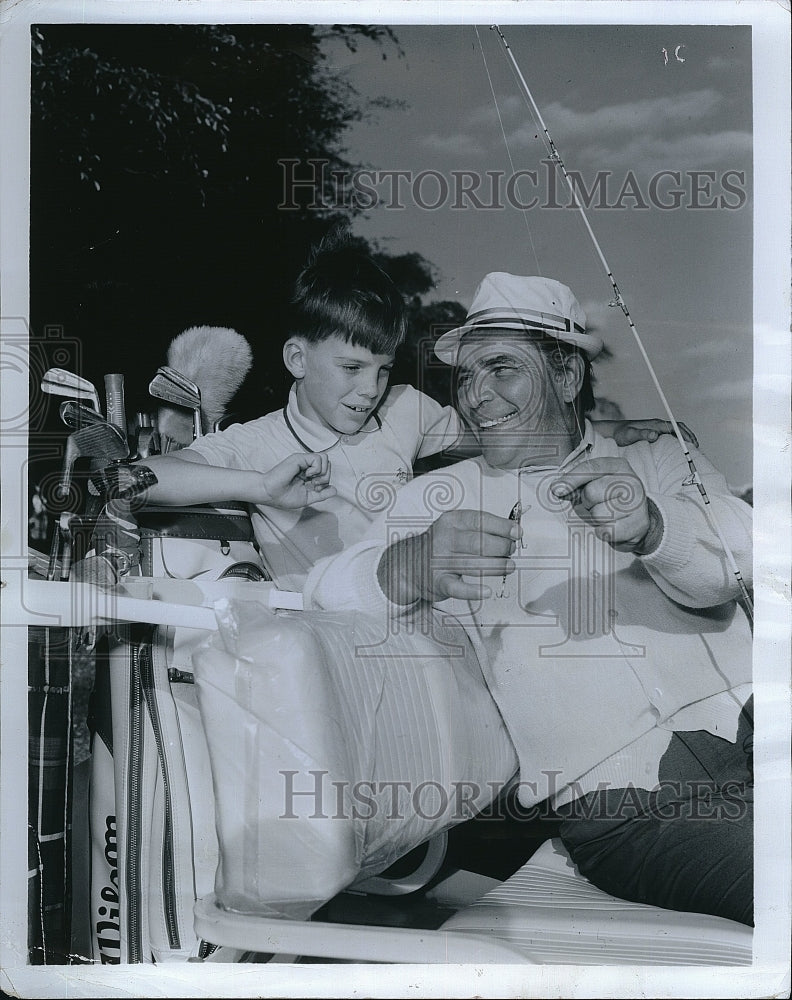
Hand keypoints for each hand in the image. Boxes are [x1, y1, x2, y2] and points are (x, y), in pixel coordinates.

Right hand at [259, 453, 335, 508]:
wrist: (270, 493)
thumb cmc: (283, 496)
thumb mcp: (307, 498)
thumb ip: (321, 494)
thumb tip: (335, 490)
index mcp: (308, 474)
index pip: (326, 471)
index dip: (326, 482)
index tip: (316, 489)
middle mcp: (306, 466)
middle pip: (328, 464)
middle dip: (325, 477)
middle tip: (314, 485)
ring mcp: (303, 461)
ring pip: (325, 459)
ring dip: (321, 472)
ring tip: (310, 479)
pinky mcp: (299, 458)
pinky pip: (318, 459)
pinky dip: (316, 469)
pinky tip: (307, 475)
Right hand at [379, 509, 520, 604]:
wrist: (409, 564)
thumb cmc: (441, 545)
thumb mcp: (456, 528)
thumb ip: (481, 529)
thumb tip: (513, 533)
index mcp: (451, 521)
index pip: (480, 520)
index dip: (501, 526)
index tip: (516, 533)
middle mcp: (444, 539)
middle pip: (479, 543)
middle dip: (501, 547)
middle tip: (510, 552)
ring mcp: (439, 561)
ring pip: (473, 564)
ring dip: (496, 566)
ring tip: (509, 566)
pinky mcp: (438, 582)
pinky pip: (457, 588)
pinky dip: (473, 591)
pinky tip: (487, 591)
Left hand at [551, 457, 661, 553]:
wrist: (636, 521)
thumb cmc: (610, 500)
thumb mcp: (594, 485)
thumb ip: (576, 484)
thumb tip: (557, 488)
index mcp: (618, 466)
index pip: (591, 468)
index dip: (571, 479)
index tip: (556, 489)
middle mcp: (630, 481)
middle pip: (591, 492)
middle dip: (586, 503)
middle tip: (596, 505)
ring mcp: (637, 502)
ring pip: (598, 514)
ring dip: (596, 519)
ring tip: (607, 516)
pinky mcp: (639, 524)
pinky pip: (606, 530)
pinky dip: (603, 532)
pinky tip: (613, 526)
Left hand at [600, 417, 697, 448]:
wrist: (612, 432)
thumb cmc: (620, 434)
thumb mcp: (629, 435)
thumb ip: (641, 434)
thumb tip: (655, 434)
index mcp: (655, 424)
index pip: (675, 427)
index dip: (686, 435)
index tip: (693, 444)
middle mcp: (657, 425)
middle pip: (678, 428)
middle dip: (689, 436)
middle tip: (697, 448)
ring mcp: (656, 429)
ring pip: (675, 432)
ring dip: (685, 438)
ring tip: (692, 450)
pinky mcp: (653, 434)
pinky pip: (669, 436)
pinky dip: (678, 441)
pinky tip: (679, 450)